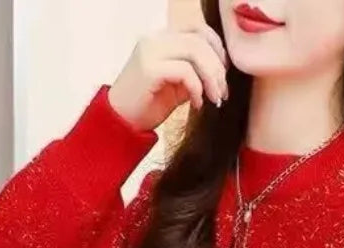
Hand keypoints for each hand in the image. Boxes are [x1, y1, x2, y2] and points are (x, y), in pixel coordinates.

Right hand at [108, 25, 228, 131]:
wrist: (120, 124)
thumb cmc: (147, 107)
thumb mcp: (176, 86)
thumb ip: (194, 72)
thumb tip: (220, 71)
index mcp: (160, 39)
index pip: (196, 28)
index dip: (217, 47)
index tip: (223, 72)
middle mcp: (153, 39)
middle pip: (199, 40)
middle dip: (217, 67)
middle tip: (222, 92)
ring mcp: (150, 51)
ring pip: (195, 52)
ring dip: (211, 77)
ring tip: (214, 99)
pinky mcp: (149, 69)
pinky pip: (185, 71)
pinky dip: (197, 88)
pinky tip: (197, 103)